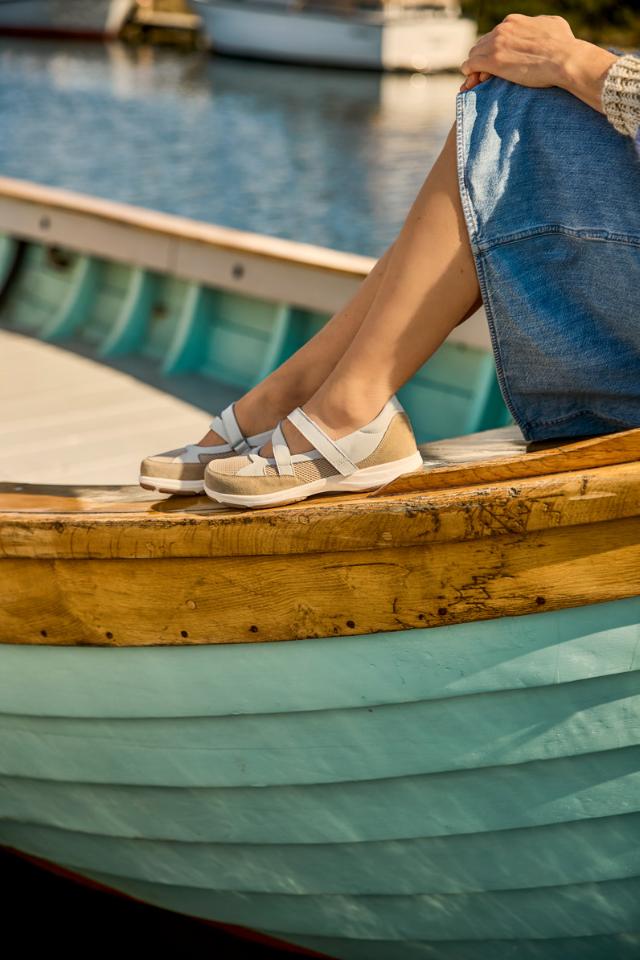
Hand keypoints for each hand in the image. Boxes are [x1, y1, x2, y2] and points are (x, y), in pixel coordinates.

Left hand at [459, 13, 618, 112]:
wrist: (564, 59)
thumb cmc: (564, 45)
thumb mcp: (553, 24)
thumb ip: (539, 25)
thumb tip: (539, 26)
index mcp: (514, 21)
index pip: (495, 34)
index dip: (495, 48)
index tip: (498, 60)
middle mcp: (503, 29)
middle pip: (482, 43)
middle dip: (483, 57)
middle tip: (485, 72)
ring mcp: (496, 44)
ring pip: (474, 54)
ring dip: (475, 66)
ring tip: (479, 79)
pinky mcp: (493, 61)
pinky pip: (471, 65)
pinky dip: (469, 71)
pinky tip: (471, 80)